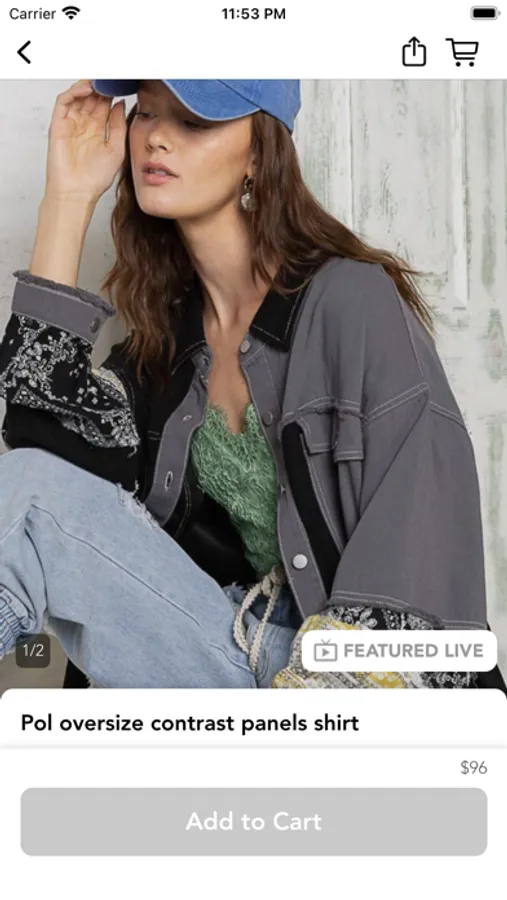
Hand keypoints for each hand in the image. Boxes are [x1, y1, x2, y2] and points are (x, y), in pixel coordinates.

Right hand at [44, 79, 126, 203]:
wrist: (77, 193)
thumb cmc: (94, 179)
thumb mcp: (116, 149)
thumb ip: (118, 125)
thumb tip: (121, 103)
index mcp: (97, 131)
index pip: (104, 105)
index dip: (113, 94)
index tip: (123, 84)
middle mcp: (84, 126)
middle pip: (92, 98)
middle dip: (102, 87)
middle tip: (112, 77)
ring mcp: (71, 124)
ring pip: (78, 97)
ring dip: (89, 86)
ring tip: (101, 80)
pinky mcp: (58, 125)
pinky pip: (64, 102)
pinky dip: (74, 91)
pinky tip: (87, 88)